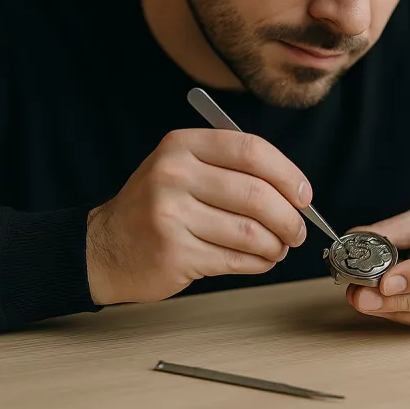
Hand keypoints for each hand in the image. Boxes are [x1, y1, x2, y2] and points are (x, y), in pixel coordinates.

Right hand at [85, 129, 310, 304]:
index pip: (251, 150)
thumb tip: (296, 192)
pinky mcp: (175, 254)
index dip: (287, 174)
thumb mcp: (182, 168)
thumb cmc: (157, 206)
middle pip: (256, 195)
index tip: (304, 195)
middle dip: (289, 218)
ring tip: (278, 248)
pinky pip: (236, 259)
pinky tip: (260, 260)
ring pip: (251, 232)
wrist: (105, 247)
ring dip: (276, 245)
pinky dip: (258, 263)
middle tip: (297, 231)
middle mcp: (173, 175)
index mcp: (181, 145)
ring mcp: (171, 216)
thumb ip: (232, 169)